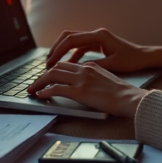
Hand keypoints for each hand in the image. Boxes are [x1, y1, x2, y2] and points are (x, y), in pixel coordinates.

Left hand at [26, 61, 146, 117]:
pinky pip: (56, 89)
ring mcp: (81, 79)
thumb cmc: (122, 93)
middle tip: (35, 83)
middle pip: (57, 67)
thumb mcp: (108, 78)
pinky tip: (40, 95)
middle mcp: (84, 69)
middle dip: (43, 75)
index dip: (54, 69)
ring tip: (32, 89)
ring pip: (52, 75)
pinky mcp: (79, 91)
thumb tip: (85, 83)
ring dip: (39, 82)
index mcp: (91, 66)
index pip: (67, 64)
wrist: (129, 98)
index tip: (47, 76)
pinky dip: (45, 91)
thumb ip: (95, 76)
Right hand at [45, 28, 157, 72]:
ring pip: (73, 41)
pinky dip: (72, 55)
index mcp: (99, 36)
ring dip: (63, 51)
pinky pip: (80, 47)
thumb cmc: (132, 60)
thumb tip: (76, 70)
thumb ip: (94, 67)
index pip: (71, 40)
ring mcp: (97, 38)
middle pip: (68, 36)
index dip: (58, 51)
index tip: (50, 63)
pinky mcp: (98, 44)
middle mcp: (96, 34)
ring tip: (54, 65)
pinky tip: (68, 66)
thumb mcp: (113, 65)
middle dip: (56, 48)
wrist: (145, 56)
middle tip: (47, 62)